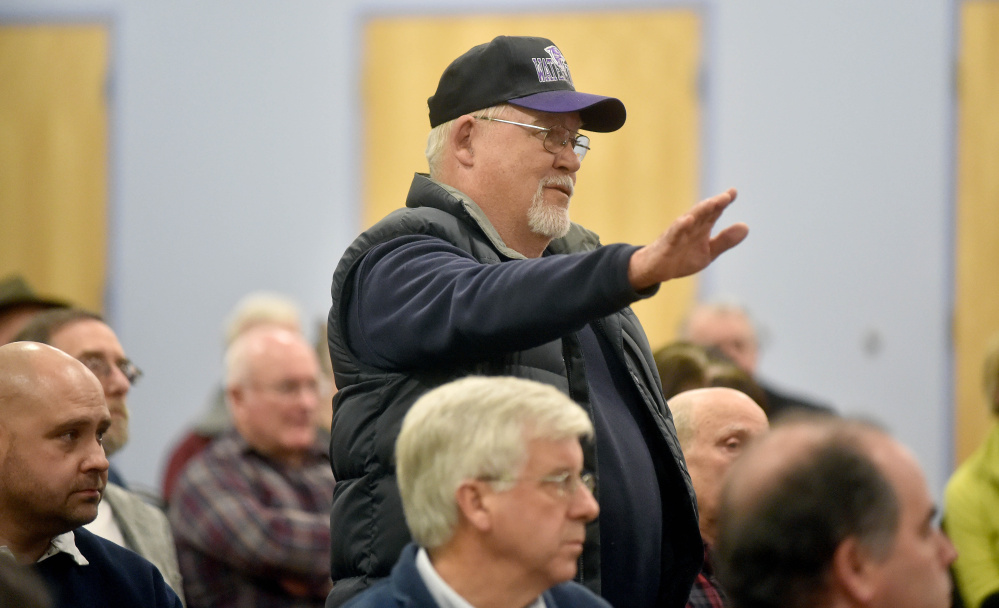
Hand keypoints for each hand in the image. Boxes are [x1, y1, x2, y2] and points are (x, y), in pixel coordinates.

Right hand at [627, 188, 747, 289]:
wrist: (655, 270)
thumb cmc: (681, 258)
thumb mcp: (708, 252)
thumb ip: (725, 240)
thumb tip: (746, 227)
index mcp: (701, 227)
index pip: (714, 212)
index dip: (723, 202)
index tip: (733, 192)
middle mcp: (690, 226)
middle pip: (703, 213)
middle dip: (714, 204)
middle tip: (726, 196)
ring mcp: (678, 234)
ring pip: (689, 219)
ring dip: (700, 211)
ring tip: (712, 203)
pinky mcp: (667, 244)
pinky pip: (674, 234)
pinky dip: (680, 226)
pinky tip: (687, 220)